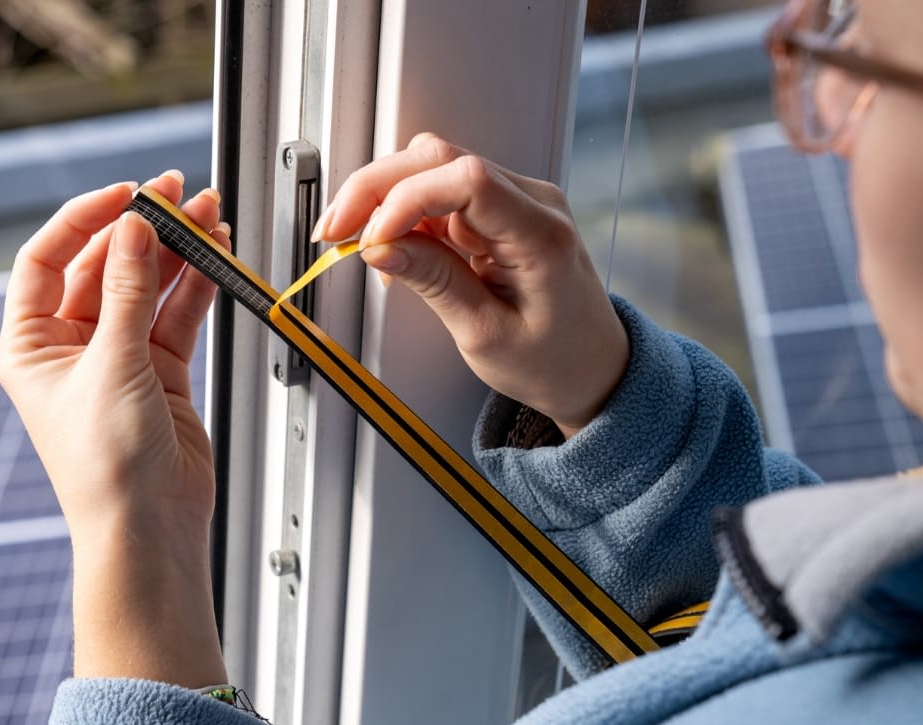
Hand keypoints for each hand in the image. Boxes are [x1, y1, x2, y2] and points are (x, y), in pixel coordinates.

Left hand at [0, 172, 229, 686]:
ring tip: (208, 216)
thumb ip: (127, 290)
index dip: (83, 220)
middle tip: (176, 196)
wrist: (148, 531)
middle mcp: (69, 349)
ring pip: (146, 287)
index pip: (45, 259)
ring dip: (176, 252)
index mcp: (29, 346)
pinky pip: (176, 316)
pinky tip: (215, 256)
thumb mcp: (112, 365)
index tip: (124, 195)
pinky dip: (196, 286)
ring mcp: (116, 360)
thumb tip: (133, 228)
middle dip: (141, 230)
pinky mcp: (160, 375)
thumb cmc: (106, 469)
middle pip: (102, 267)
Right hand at [315, 133, 628, 436]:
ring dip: (381, 197)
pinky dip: (401, 213)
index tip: (369, 240)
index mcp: (540, 234)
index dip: (405, 200)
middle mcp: (531, 202)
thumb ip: (434, 282)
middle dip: (375, 189)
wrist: (590, 368)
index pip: (466, 180)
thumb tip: (380, 246)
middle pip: (439, 160)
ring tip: (351, 242)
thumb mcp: (485, 334)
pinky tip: (385, 247)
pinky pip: (438, 193)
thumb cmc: (552, 358)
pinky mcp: (496, 210)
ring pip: (430, 168)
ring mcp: (514, 200)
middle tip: (333, 232)